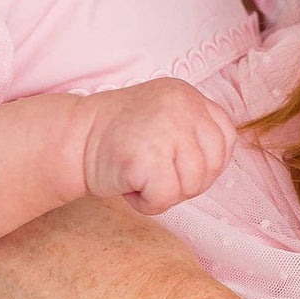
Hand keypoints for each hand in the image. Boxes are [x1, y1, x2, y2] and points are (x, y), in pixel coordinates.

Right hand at [78, 78, 236, 214]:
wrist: (73, 138)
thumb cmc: (118, 137)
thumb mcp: (164, 118)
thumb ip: (193, 131)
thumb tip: (216, 167)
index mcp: (188, 95)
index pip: (225, 138)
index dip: (208, 163)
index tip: (178, 166)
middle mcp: (182, 105)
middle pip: (213, 165)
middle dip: (187, 182)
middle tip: (155, 175)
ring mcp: (167, 128)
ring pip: (193, 184)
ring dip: (166, 194)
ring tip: (140, 177)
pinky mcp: (147, 155)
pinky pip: (166, 197)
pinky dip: (148, 203)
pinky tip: (129, 186)